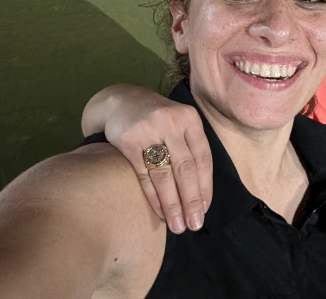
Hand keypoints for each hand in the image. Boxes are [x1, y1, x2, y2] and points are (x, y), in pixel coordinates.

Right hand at [83, 85, 212, 233]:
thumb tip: (200, 195)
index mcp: (190, 119)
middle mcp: (171, 122)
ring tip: (177, 225)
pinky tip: (158, 212)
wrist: (119, 101)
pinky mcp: (128, 140)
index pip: (203, 158)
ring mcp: (149, 130)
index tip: (205, 210)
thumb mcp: (178, 125)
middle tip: (195, 224)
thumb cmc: (156, 121)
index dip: (205, 186)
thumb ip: (189, 151)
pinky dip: (152, 196)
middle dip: (191, 200)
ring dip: (172, 204)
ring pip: (164, 174)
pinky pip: (144, 174)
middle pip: (185, 168)